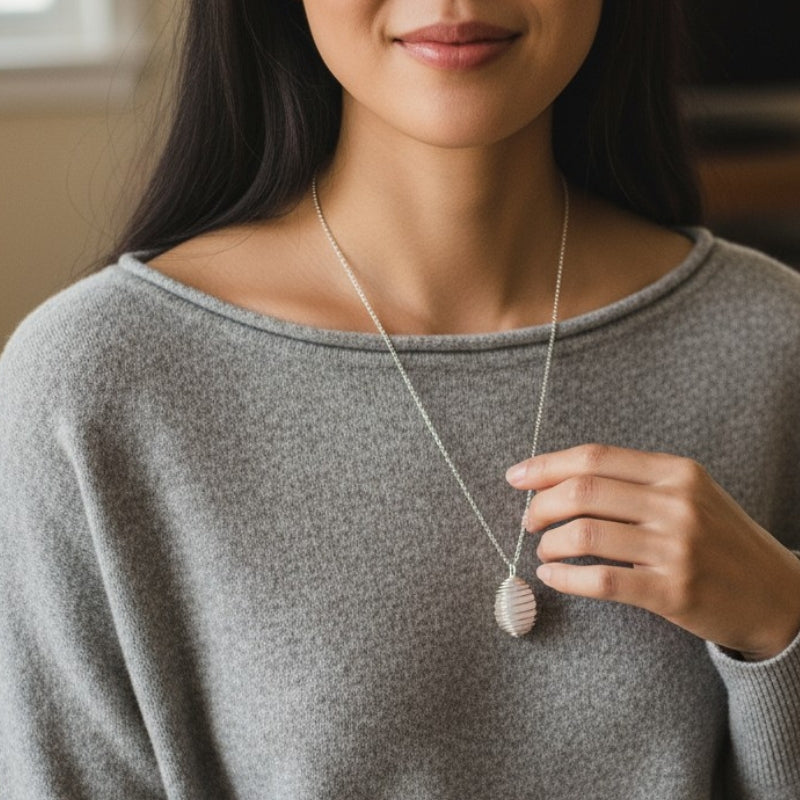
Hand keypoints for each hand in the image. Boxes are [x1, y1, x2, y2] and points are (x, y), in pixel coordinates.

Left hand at [505, 444, 799, 660]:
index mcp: (676, 471)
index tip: (516, 477)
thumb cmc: (719, 541)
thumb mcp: (688, 495)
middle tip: (528, 521)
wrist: (779, 595)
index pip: (594, 457)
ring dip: (549, 543)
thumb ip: (633, 482)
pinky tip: (553, 577)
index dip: (546, 465)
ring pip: (584, 534)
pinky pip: (600, 580)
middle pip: (582, 491)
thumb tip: (559, 479)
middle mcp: (676, 502)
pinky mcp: (673, 590)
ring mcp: (677, 547)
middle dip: (540, 505)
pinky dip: (565, 577)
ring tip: (545, 550)